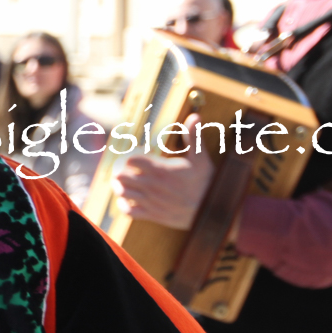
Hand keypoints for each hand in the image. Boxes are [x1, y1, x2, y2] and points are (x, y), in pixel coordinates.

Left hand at [111, 115, 214, 230]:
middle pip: (122, 177)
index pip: (132, 160)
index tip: (131, 156)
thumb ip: (194, 137)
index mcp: (161, 170)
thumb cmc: (206, 182)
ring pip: (123, 193)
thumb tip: (194, 116)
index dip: (129, 157)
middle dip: (120, 171)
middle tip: (122, 169)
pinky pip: (129, 212)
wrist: (211, 210)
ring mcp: (151, 202)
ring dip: (120, 187)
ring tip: (122, 183)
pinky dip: (124, 205)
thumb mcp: (201, 158)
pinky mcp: (152, 215)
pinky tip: (127, 200)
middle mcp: (152, 186)